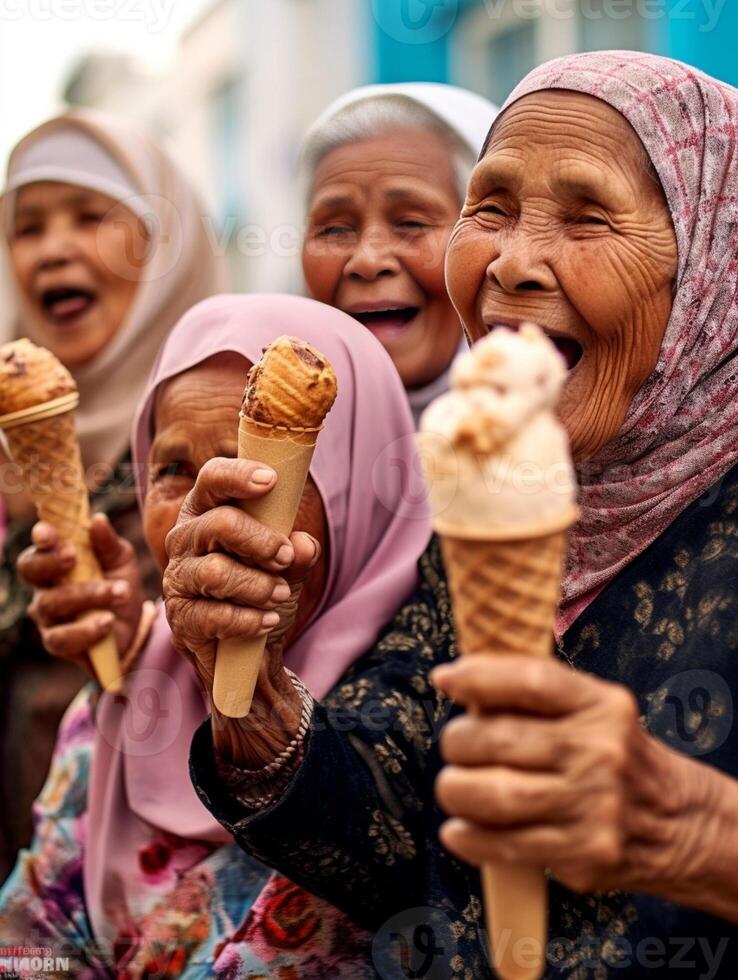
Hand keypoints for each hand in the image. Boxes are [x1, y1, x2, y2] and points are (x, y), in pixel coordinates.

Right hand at [20, 514, 143, 677]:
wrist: (133, 625)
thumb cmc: (118, 584)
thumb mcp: (121, 560)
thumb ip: (108, 543)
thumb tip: (98, 520)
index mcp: (55, 563)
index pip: (38, 548)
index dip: (40, 540)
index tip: (48, 532)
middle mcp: (44, 588)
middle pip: (31, 572)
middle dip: (50, 562)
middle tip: (74, 557)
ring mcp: (48, 617)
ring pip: (50, 604)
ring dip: (86, 596)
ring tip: (120, 593)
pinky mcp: (58, 643)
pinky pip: (62, 638)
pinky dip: (86, 629)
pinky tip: (107, 621)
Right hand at [163, 458, 318, 766]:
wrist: (250, 648)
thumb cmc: (262, 589)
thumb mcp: (287, 567)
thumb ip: (296, 553)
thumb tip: (302, 544)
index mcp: (208, 511)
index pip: (212, 479)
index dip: (238, 475)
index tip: (271, 480)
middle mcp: (186, 538)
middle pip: (218, 524)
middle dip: (260, 541)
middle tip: (284, 557)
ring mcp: (179, 577)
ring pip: (215, 572)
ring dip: (257, 585)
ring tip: (279, 595)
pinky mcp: (181, 617)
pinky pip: (212, 615)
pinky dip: (247, 619)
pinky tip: (266, 621)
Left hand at [431, 654, 721, 899]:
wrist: (680, 822)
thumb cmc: (613, 755)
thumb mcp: (592, 709)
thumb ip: (531, 693)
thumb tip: (452, 679)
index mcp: (601, 705)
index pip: (531, 680)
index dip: (479, 676)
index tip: (446, 680)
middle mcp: (601, 752)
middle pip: (499, 739)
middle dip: (458, 742)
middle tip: (455, 747)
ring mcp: (595, 805)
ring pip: (496, 795)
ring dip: (456, 790)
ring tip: (453, 787)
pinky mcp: (585, 853)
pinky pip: (506, 845)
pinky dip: (469, 837)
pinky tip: (458, 830)